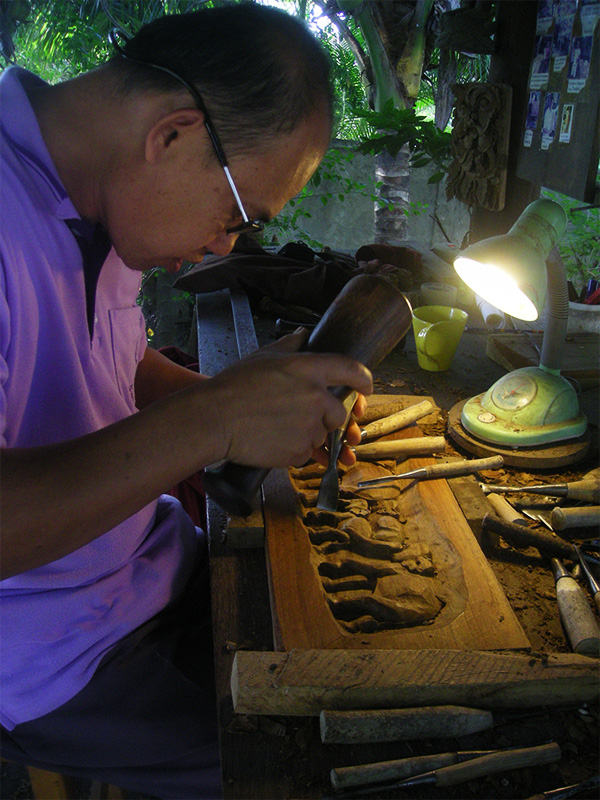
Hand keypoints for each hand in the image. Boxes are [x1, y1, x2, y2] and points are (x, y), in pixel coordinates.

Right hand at [204, 329, 372, 467]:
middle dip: (325, 417)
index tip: (366, 389)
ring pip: (321, 436)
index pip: (352, 370)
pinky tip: (273, 439)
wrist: (214, 419)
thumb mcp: (263, 356)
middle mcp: (315, 397)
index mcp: (309, 369)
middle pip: (338, 413)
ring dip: (307, 434)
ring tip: (277, 426)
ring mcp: (309, 427)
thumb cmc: (234, 386)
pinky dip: (294, 450)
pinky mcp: (299, 451)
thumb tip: (305, 335)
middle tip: (298, 415)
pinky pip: (306, 453)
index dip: (364, 380)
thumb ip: (290, 345)